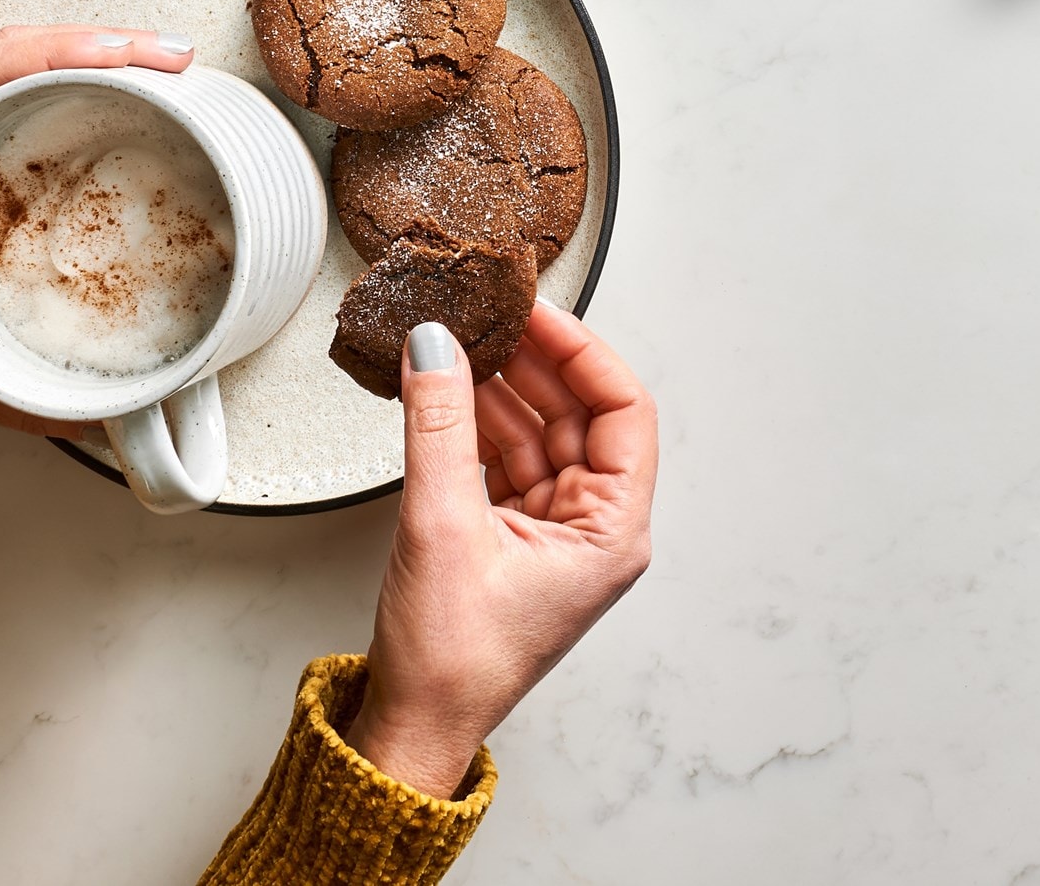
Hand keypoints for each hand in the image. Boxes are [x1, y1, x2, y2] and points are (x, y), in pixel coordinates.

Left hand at [0, 24, 195, 432]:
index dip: (67, 51)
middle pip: (10, 48)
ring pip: (8, 52)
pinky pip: (0, 73)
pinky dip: (58, 67)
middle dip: (102, 43)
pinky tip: (105, 84)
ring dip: (85, 49)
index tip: (138, 59)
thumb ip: (29, 401)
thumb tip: (120, 416)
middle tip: (175, 60)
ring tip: (156, 64)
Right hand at [345, 304, 657, 796]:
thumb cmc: (453, 660)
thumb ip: (439, 425)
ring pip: (539, 435)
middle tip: (491, 316)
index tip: (538, 312)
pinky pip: (505, 461)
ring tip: (460, 344)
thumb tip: (436, 347)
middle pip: (580, 416)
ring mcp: (555, 533)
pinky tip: (446, 394)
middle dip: (536, 363)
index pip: (624, 410)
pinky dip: (476, 427)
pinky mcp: (514, 539)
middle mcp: (596, 529)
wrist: (415, 726)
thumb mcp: (443, 525)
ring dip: (500, 391)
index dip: (582, 352)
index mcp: (613, 531)